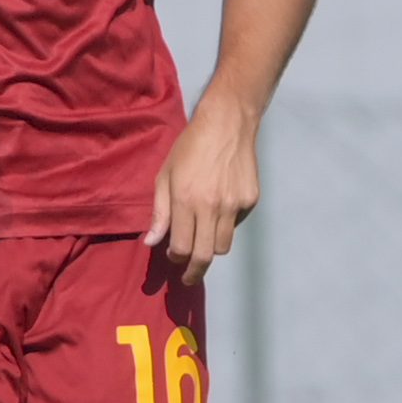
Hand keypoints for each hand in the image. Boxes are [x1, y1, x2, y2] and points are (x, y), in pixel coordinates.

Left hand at [147, 98, 259, 286]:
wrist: (226, 124)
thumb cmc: (189, 148)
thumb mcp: (165, 176)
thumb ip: (159, 212)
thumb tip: (151, 243)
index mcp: (186, 201)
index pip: (181, 247)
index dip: (176, 259)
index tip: (173, 258)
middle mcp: (211, 207)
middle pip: (205, 256)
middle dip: (194, 272)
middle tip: (188, 278)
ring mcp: (234, 205)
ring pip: (223, 246)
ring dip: (211, 250)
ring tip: (203, 242)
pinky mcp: (250, 201)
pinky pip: (236, 225)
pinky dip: (225, 226)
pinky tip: (219, 208)